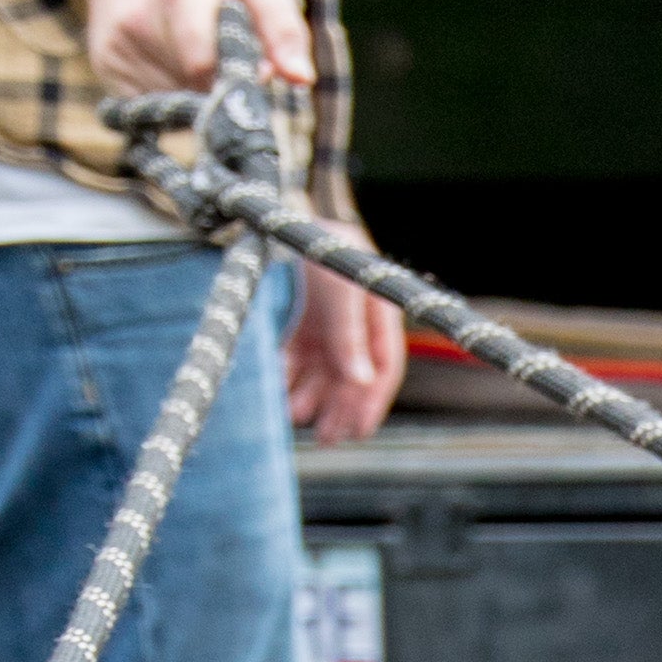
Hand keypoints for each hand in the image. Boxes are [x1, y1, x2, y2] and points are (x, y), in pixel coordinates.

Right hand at [37, 0, 312, 101]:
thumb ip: (284, 28)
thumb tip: (302, 80)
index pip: (204, 64)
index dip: (233, 79)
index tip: (251, 74)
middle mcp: (140, 20)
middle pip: (192, 88)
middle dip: (218, 84)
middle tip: (225, 57)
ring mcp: (117, 45)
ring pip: (172, 102)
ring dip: (195, 92)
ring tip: (194, 50)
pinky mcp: (104, 63)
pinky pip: (148, 106)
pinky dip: (170, 95)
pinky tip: (170, 61)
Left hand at [287, 238, 407, 444]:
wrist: (293, 222)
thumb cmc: (326, 250)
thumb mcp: (341, 292)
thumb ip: (350, 335)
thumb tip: (359, 381)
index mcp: (379, 318)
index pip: (384, 369)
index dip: (373, 402)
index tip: (360, 431)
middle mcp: (356, 328)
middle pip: (352, 378)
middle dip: (340, 410)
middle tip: (326, 440)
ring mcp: (329, 327)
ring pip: (323, 374)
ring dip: (311, 397)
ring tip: (294, 414)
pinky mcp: (304, 325)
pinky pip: (297, 360)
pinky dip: (288, 377)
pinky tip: (277, 391)